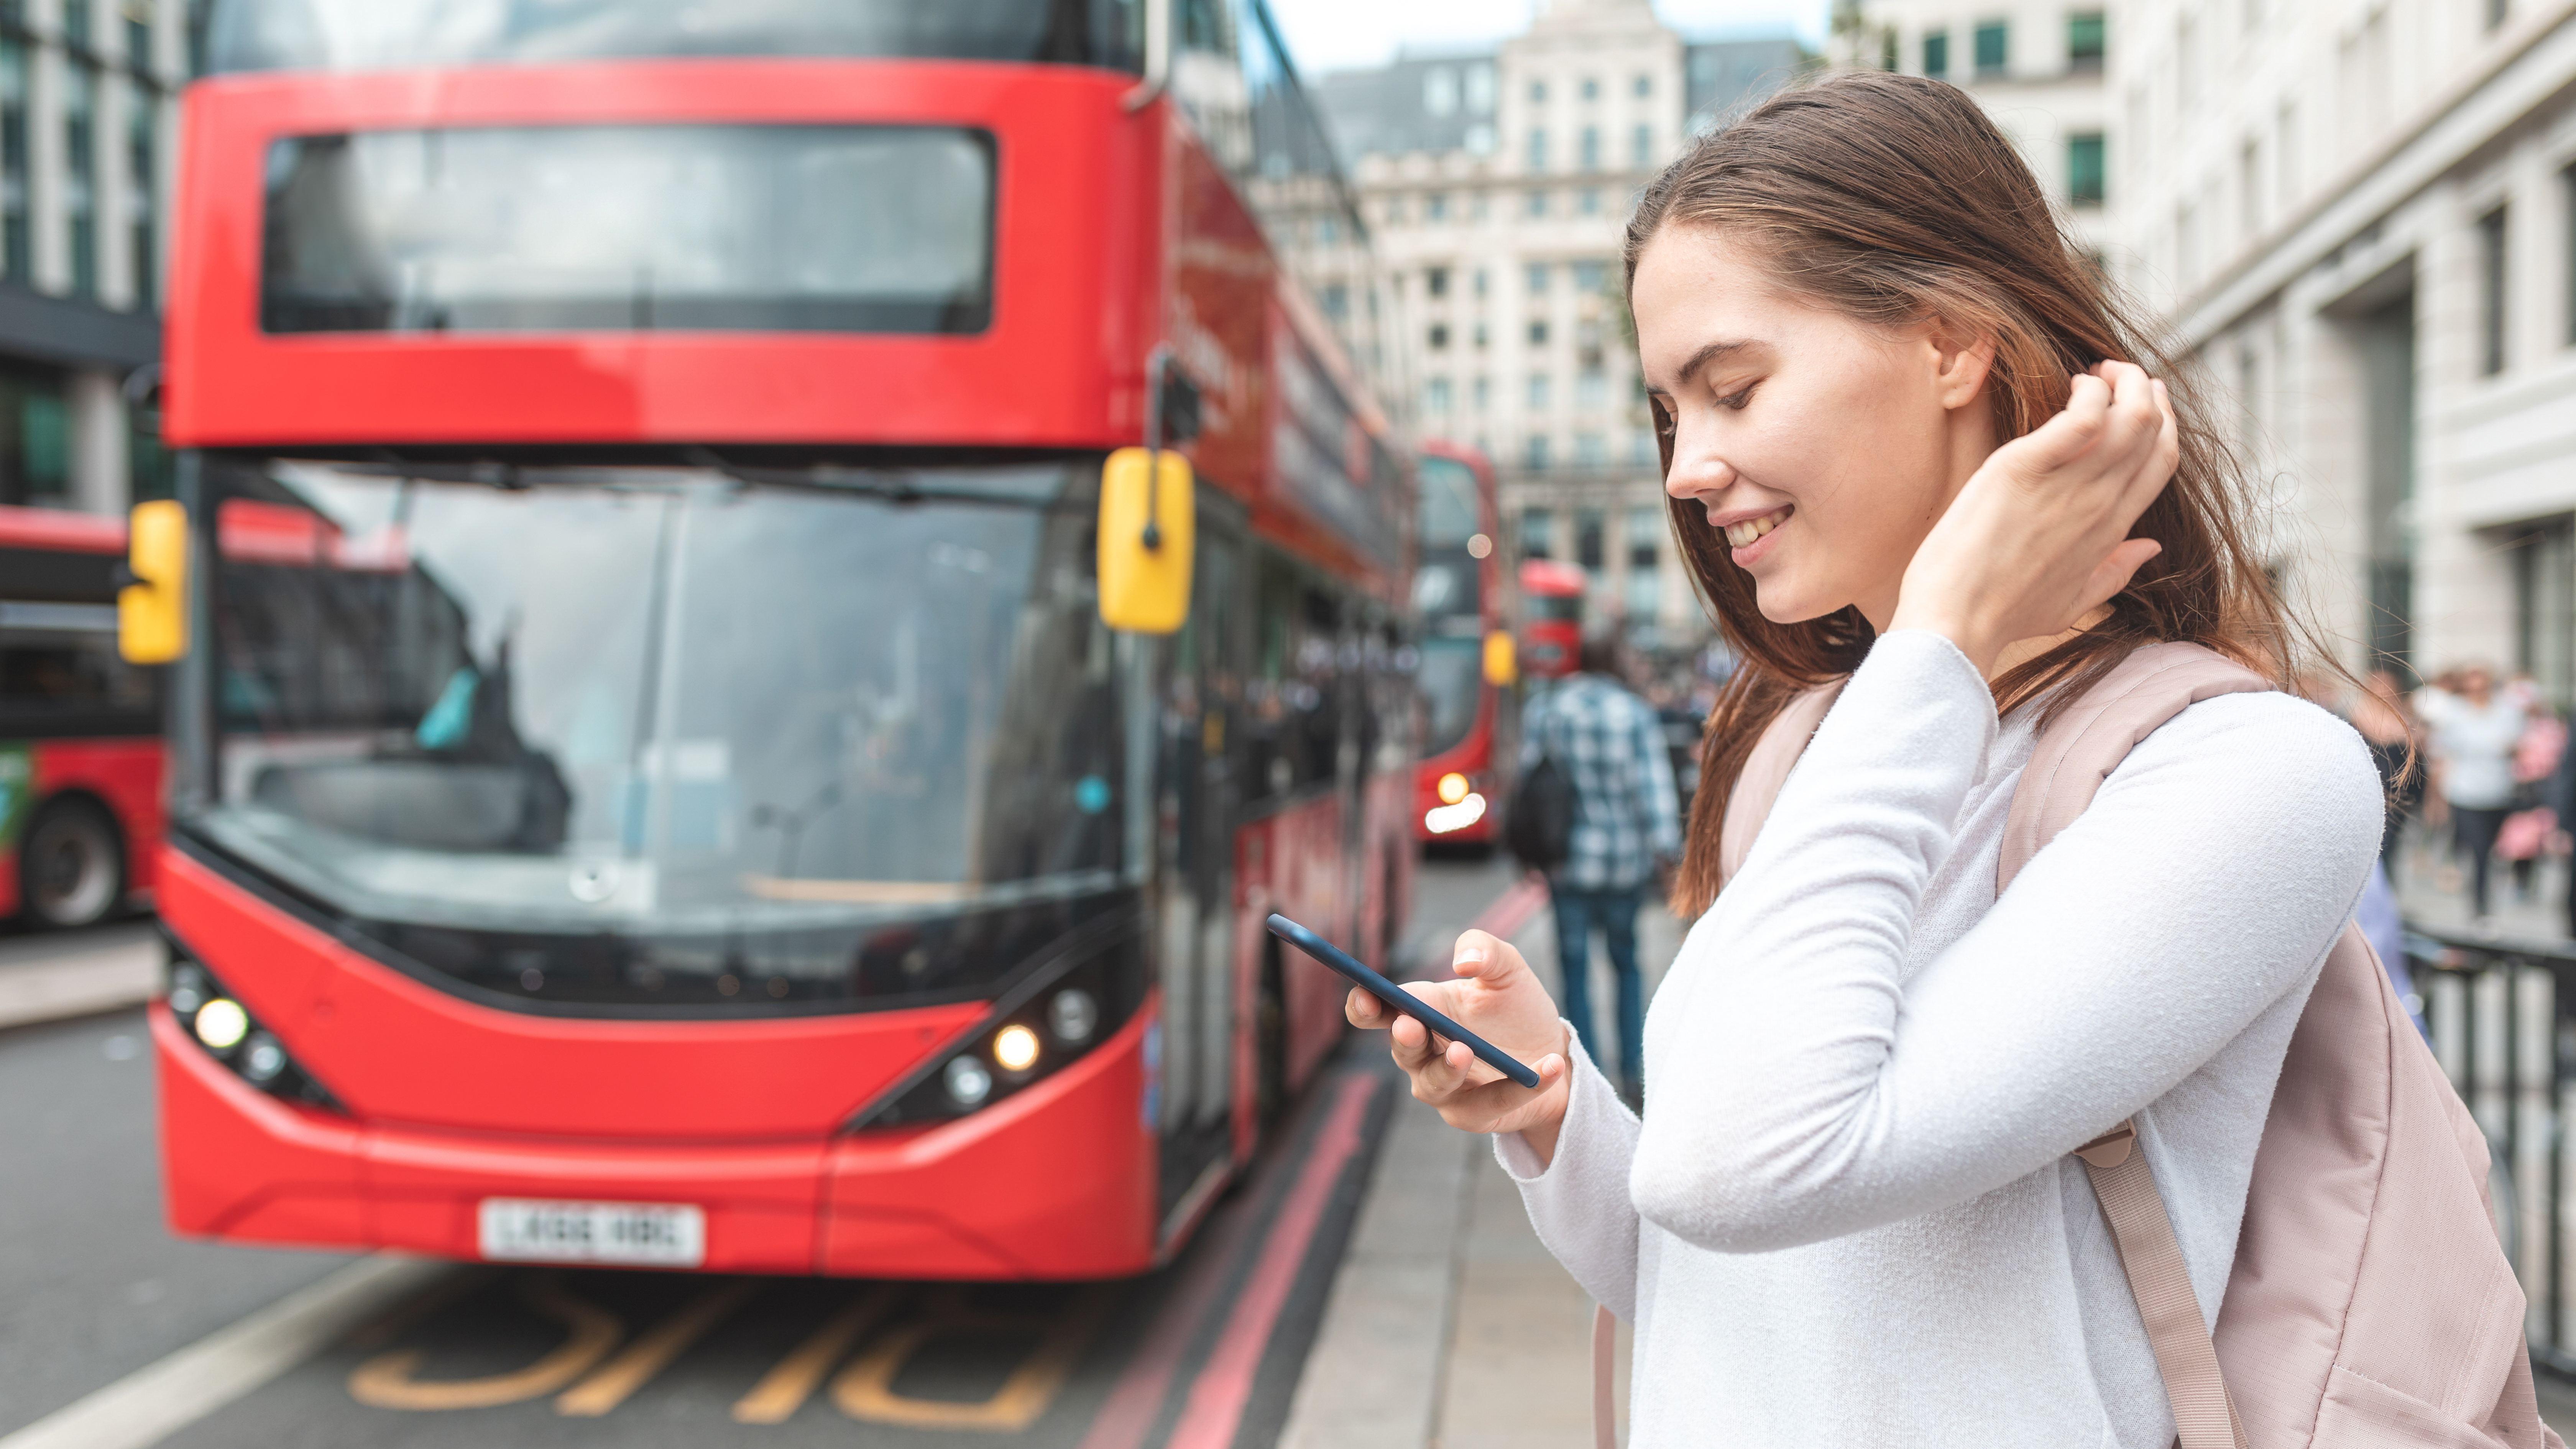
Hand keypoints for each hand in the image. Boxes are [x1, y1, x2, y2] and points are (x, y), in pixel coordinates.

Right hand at [1346, 929, 1573, 1159]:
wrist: (1555, 1052)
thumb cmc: (1518, 1009)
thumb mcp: (1508, 969)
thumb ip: (1485, 949)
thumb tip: (1464, 962)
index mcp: (1423, 1011)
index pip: (1379, 1010)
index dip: (1364, 1005)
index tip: (1365, 996)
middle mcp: (1425, 1053)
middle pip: (1402, 1049)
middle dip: (1404, 1037)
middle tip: (1411, 1025)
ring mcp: (1446, 1087)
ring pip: (1435, 1083)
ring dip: (1447, 1068)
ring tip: (1466, 1050)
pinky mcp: (1475, 1114)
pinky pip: (1492, 1103)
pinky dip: (1521, 1087)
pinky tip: (1549, 1067)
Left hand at [1890, 360, 2177, 675]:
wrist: (1955, 624)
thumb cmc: (2002, 614)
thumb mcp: (2071, 601)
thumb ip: (2115, 571)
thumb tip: (2151, 547)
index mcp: (2112, 531)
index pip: (2161, 462)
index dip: (2163, 422)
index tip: (2146, 398)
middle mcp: (2100, 504)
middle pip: (2151, 430)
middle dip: (2145, 389)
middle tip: (2118, 374)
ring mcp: (2068, 486)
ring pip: (2130, 415)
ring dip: (2122, 381)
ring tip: (2096, 372)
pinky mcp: (2025, 469)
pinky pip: (2082, 415)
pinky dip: (2088, 391)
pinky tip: (2071, 384)